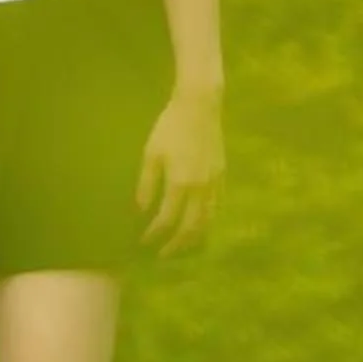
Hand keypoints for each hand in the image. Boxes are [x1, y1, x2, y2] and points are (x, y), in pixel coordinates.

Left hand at [137, 85, 223, 253]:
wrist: (199, 107)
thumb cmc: (169, 127)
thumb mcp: (151, 154)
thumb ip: (146, 184)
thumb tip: (140, 211)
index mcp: (180, 183)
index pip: (166, 220)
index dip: (153, 234)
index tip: (143, 241)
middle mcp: (200, 189)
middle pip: (190, 228)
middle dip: (175, 245)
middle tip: (162, 255)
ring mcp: (214, 184)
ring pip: (207, 221)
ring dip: (193, 238)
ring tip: (181, 245)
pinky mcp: (222, 176)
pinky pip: (216, 208)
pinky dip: (207, 222)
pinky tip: (198, 224)